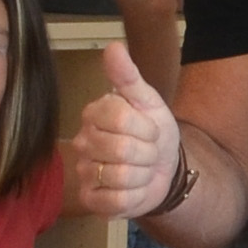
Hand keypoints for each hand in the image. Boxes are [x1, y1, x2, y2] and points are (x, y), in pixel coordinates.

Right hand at [65, 45, 180, 223]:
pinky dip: (135, 196)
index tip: (151, 130)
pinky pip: (116, 200)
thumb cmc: (153, 132)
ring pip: (121, 176)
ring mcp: (84, 172)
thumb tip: (113, 46)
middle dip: (148, 153)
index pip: (120, 119)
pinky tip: (135, 189)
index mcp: (94, 114)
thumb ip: (128, 76)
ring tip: (142, 169)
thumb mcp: (149, 102)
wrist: (164, 168)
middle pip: (122, 149)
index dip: (146, 128)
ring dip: (144, 175)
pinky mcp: (90, 199)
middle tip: (148, 151)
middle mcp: (83, 142)